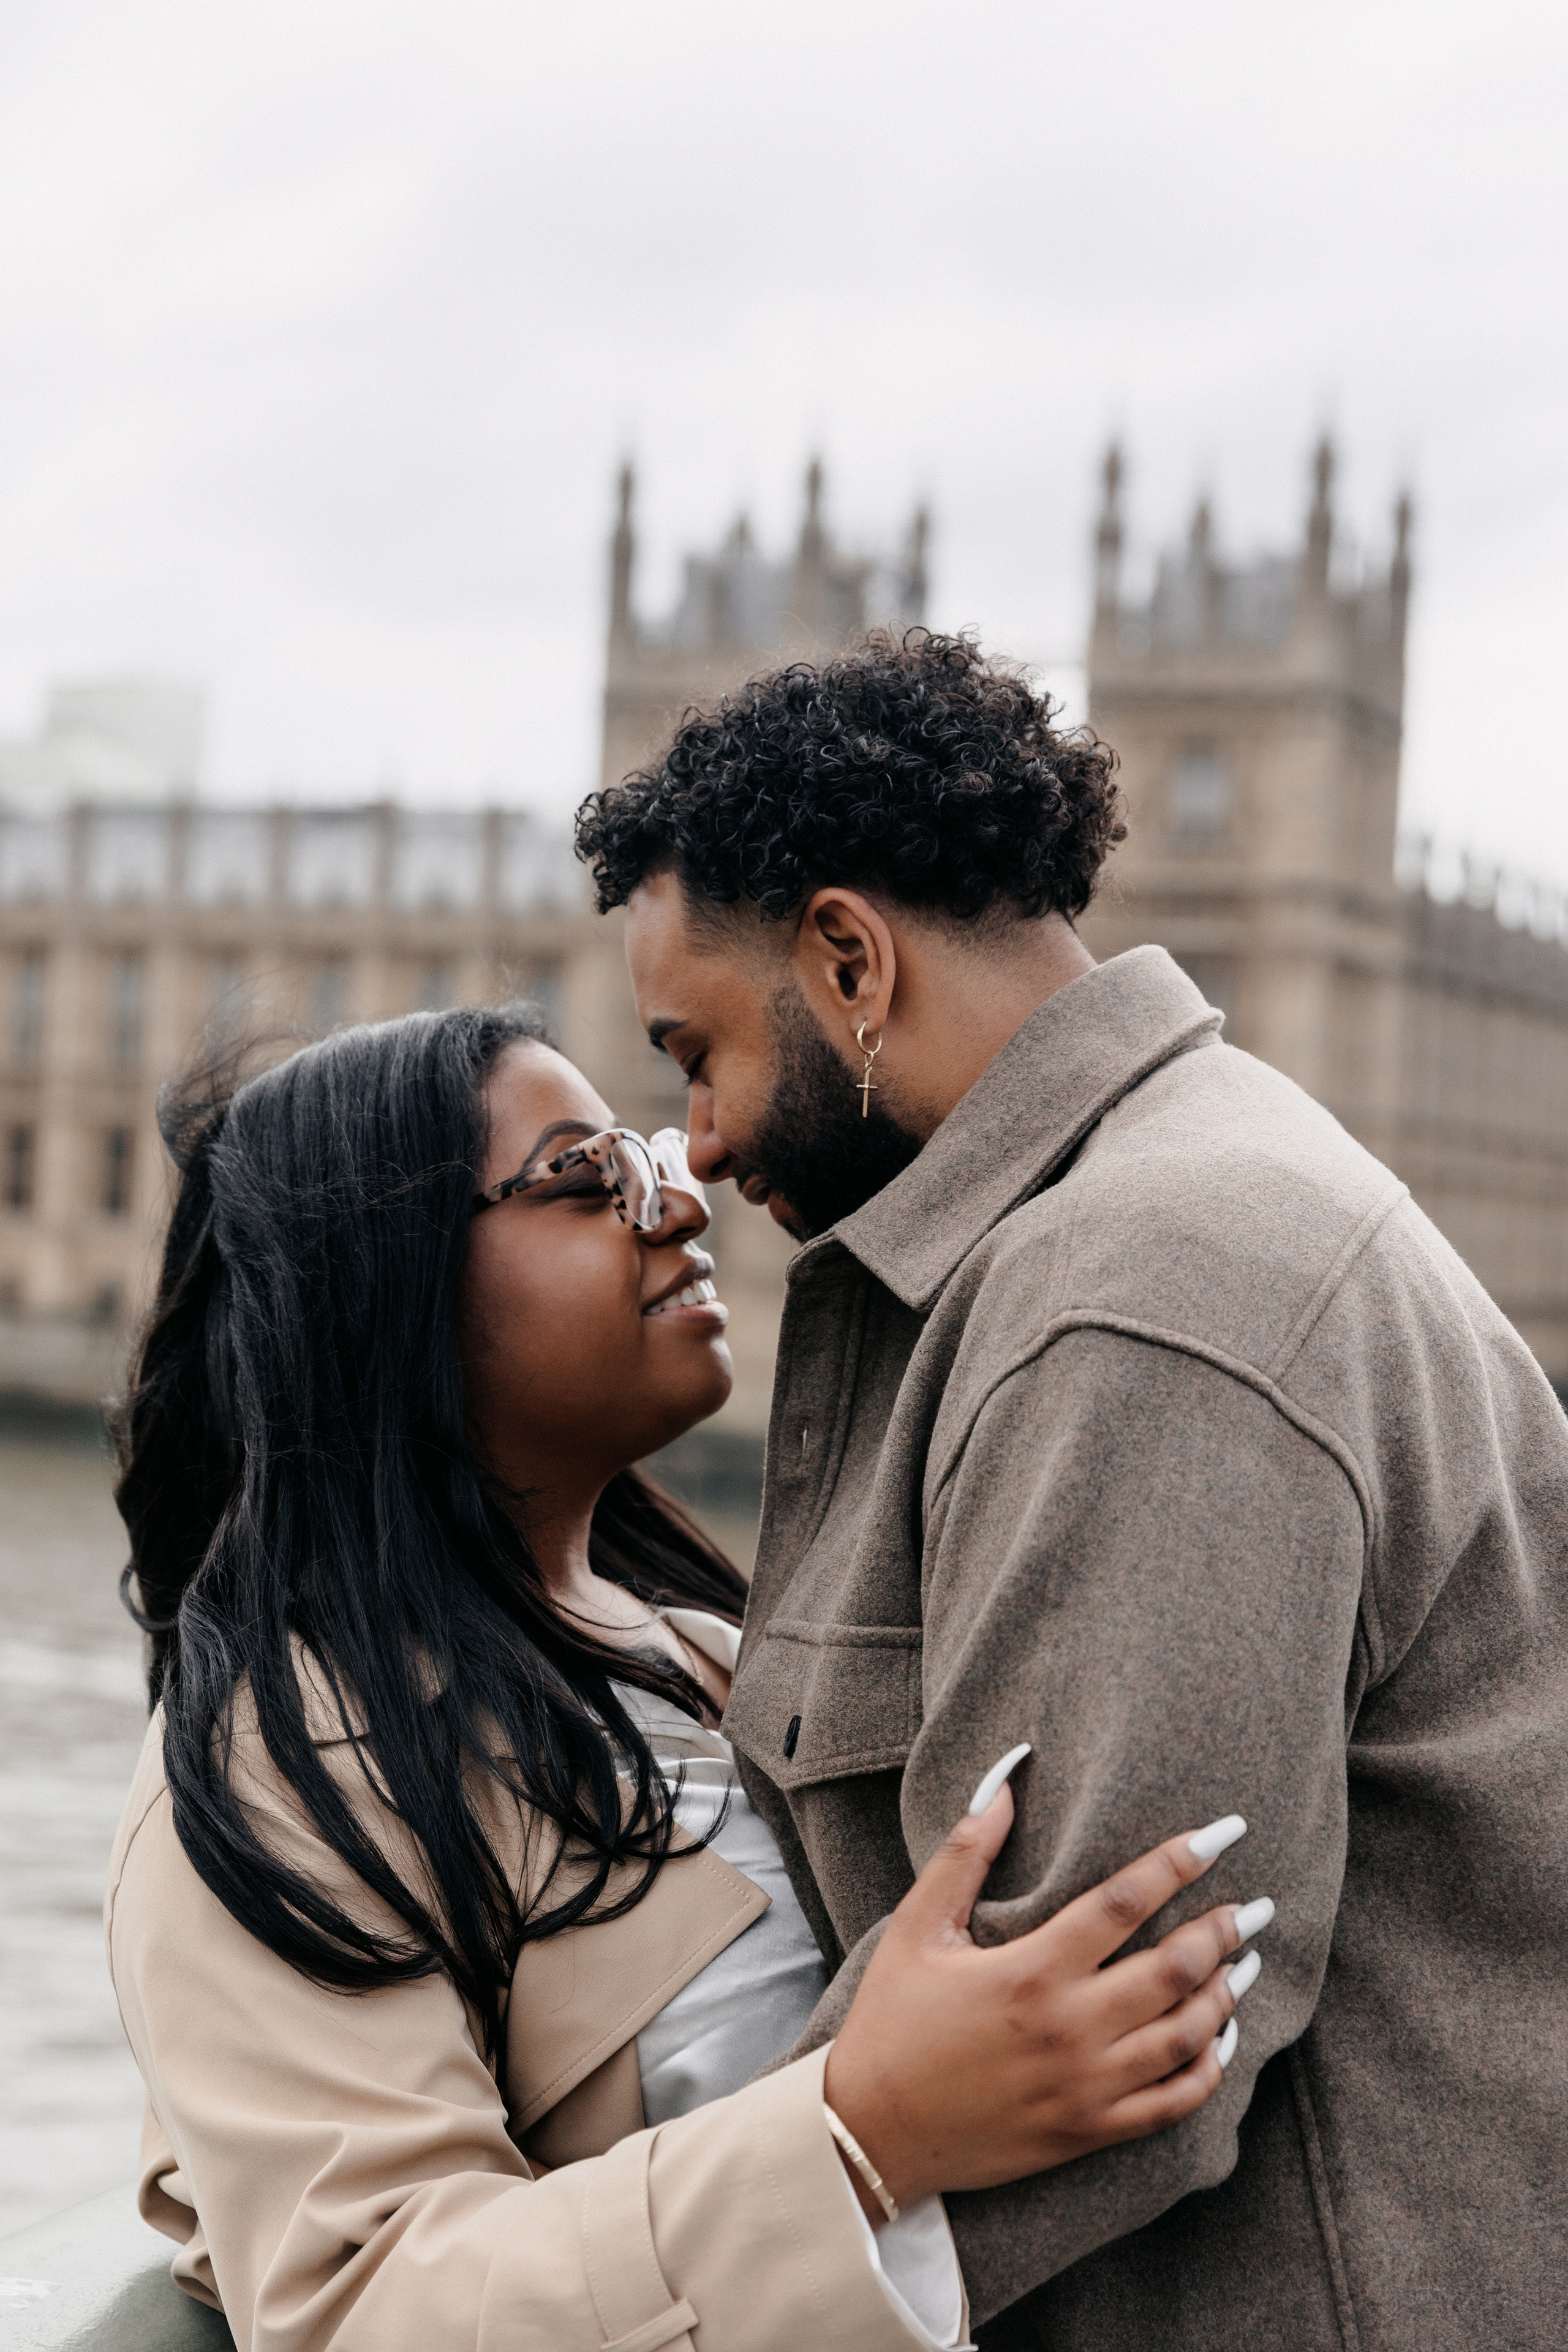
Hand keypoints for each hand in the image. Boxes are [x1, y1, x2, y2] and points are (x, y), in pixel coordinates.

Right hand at [823, 1761, 1270, 2209]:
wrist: (870, 2133)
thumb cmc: (891, 2022)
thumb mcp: (917, 1927)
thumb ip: (965, 1851)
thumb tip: (1007, 1776)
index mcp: (1030, 1970)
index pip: (1126, 1900)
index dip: (1180, 1860)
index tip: (1222, 1834)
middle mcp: (1068, 2028)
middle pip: (1173, 1969)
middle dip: (1222, 1930)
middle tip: (1255, 1905)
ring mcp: (1085, 2087)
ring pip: (1184, 2035)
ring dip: (1224, 1994)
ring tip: (1246, 1961)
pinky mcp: (1088, 2132)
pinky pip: (1172, 2104)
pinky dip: (1208, 2070)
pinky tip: (1220, 2040)